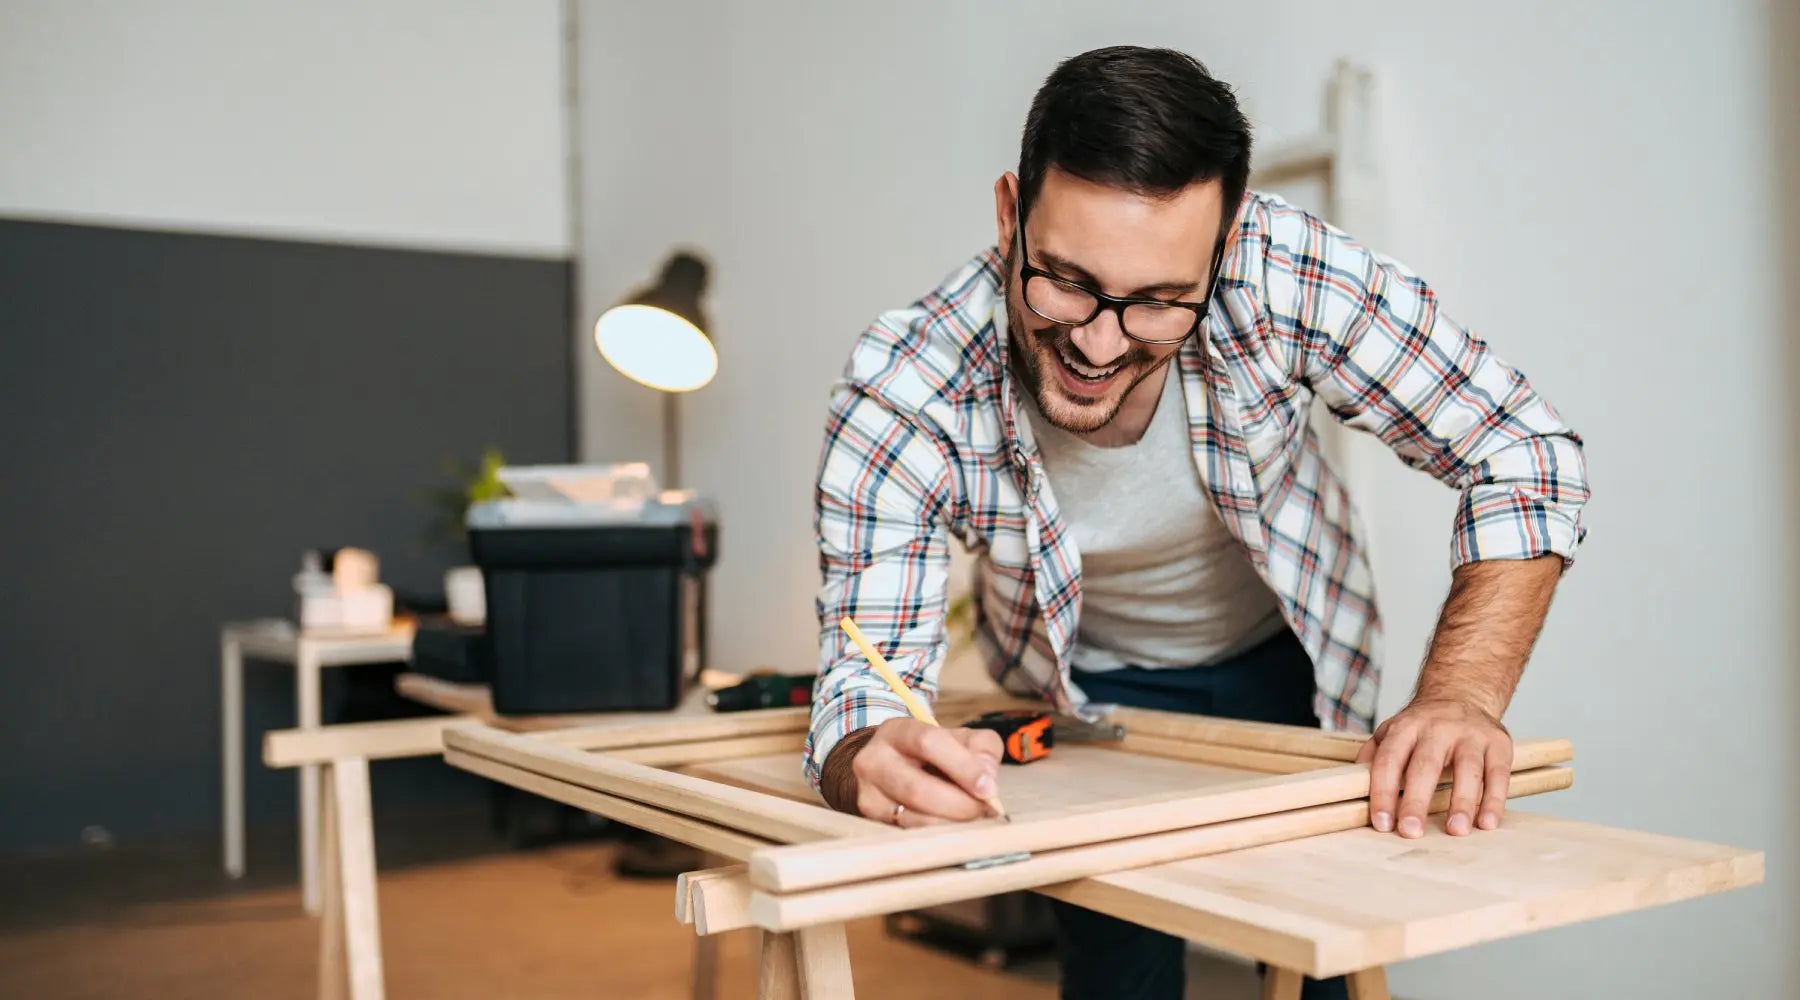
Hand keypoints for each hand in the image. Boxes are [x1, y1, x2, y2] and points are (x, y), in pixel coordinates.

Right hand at [848, 718, 1004, 826]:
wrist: (887, 765)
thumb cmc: (930, 753)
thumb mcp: (958, 739)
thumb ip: (981, 750)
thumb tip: (987, 780)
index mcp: (898, 731)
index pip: (929, 743)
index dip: (963, 767)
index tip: (989, 789)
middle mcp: (874, 760)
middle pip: (916, 788)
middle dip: (958, 805)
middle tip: (985, 811)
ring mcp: (867, 793)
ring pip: (911, 818)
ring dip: (949, 823)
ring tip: (972, 819)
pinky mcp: (869, 819)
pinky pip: (907, 833)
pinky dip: (936, 833)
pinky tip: (952, 827)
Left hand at [1355, 697, 1511, 837]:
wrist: (1462, 693)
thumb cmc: (1423, 726)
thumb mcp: (1393, 731)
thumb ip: (1374, 755)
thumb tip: (1353, 783)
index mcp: (1406, 728)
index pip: (1389, 761)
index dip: (1383, 792)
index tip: (1382, 823)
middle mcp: (1437, 728)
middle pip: (1425, 765)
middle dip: (1416, 800)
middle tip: (1411, 832)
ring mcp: (1470, 735)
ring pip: (1467, 769)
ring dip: (1462, 802)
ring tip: (1455, 831)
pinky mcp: (1498, 743)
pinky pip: (1498, 774)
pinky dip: (1494, 800)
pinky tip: (1487, 823)